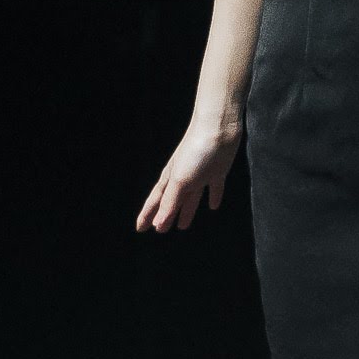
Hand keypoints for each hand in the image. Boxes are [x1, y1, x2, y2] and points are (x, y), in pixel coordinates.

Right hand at [136, 116, 241, 232]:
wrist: (218, 127)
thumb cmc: (196, 152)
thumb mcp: (181, 180)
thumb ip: (170, 203)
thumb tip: (158, 225)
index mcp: (170, 180)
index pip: (156, 203)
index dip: (147, 216)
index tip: (140, 229)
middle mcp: (183, 178)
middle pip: (172, 202)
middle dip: (165, 215)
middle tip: (160, 230)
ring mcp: (201, 174)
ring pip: (191, 198)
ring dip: (187, 210)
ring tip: (183, 225)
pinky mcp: (217, 171)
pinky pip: (214, 188)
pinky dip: (213, 197)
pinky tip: (213, 206)